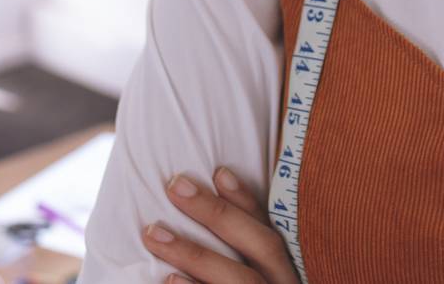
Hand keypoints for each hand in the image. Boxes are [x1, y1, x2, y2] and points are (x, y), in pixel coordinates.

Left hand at [140, 165, 300, 283]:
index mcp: (291, 279)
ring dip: (195, 254)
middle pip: (261, 250)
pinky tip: (166, 282)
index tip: (217, 170)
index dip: (248, 202)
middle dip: (218, 215)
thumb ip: (244, 258)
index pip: (272, 234)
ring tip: (153, 233)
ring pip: (239, 283)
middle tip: (175, 185)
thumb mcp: (261, 281)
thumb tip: (213, 198)